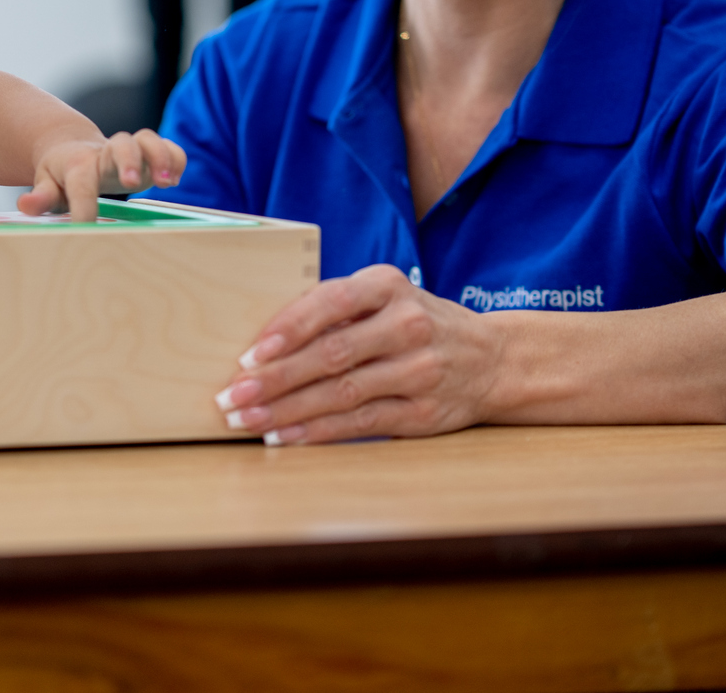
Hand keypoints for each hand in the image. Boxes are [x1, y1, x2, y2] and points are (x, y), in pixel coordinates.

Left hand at [18, 130, 185, 220]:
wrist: (71, 149)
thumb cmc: (59, 174)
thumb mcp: (44, 184)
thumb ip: (39, 196)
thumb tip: (25, 206)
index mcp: (78, 164)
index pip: (81, 183)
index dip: (83, 207)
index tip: (85, 229)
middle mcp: (105, 154)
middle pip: (120, 145)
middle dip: (128, 161)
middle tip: (131, 183)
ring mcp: (129, 152)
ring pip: (147, 140)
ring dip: (160, 156)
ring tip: (167, 182)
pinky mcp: (148, 155)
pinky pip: (168, 147)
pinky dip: (176, 158)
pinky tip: (175, 178)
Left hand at [215, 264, 504, 443]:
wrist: (492, 359)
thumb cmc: (415, 324)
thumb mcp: (384, 298)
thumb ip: (334, 310)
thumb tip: (262, 339)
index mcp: (388, 286)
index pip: (330, 303)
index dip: (287, 329)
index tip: (249, 354)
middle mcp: (407, 325)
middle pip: (331, 355)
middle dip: (274, 379)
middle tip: (233, 395)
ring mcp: (418, 371)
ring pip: (341, 394)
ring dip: (287, 411)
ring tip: (247, 420)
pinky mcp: (422, 412)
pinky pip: (360, 424)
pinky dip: (316, 432)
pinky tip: (284, 438)